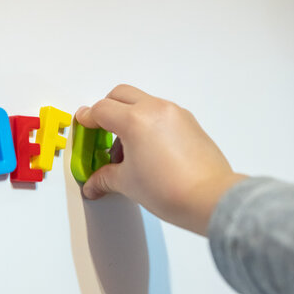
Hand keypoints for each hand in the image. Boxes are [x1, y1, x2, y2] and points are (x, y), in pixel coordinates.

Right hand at [75, 84, 246, 235]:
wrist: (210, 199)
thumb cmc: (169, 189)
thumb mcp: (127, 183)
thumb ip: (105, 178)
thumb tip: (94, 184)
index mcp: (135, 120)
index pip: (101, 110)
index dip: (87, 118)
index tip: (83, 124)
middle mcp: (156, 109)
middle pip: (121, 95)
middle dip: (106, 109)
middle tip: (101, 131)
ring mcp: (175, 114)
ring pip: (142, 102)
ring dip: (128, 117)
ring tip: (126, 150)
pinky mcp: (190, 123)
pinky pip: (161, 113)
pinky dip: (148, 123)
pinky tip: (148, 151)